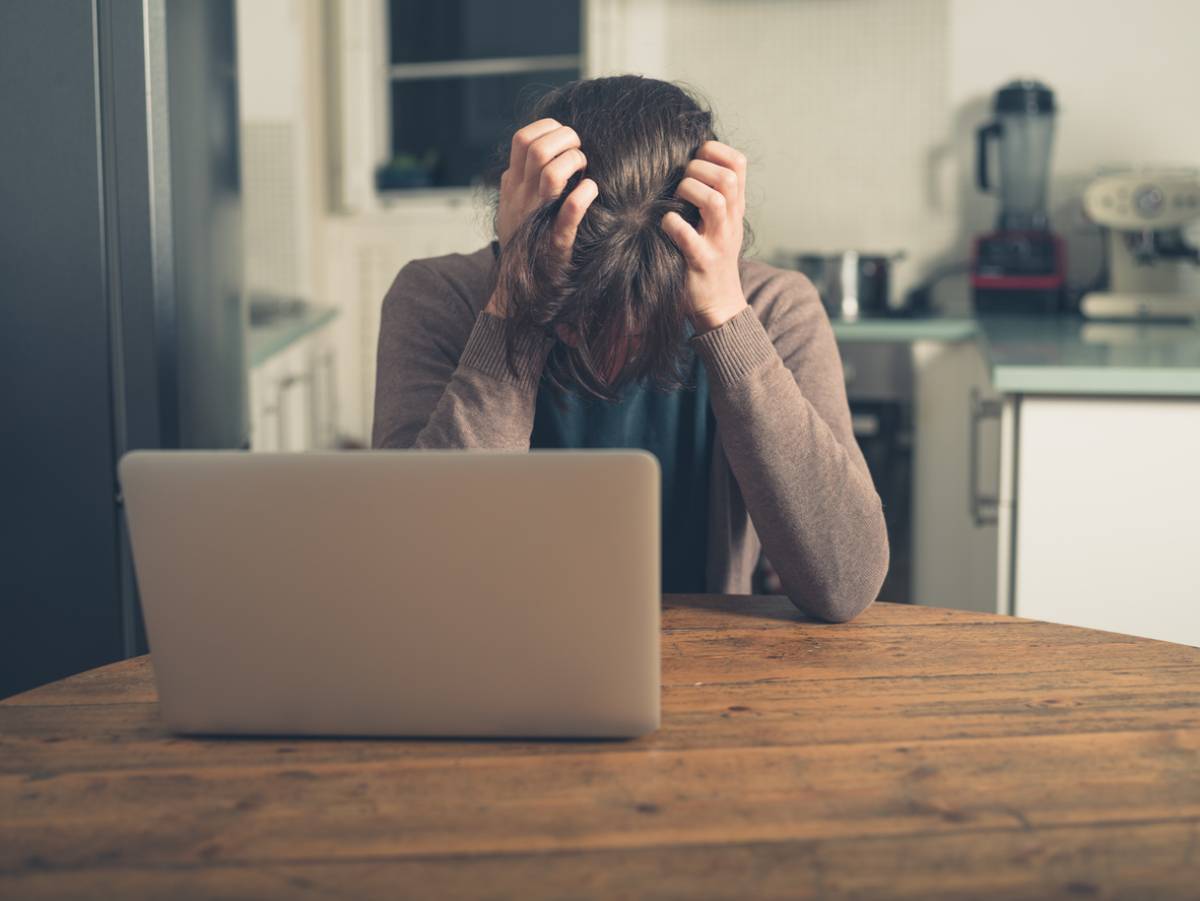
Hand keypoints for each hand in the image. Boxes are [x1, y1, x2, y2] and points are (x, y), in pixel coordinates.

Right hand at [488, 118, 597, 315]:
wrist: (516, 288)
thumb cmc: (523, 241)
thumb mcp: (514, 204)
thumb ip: (523, 179)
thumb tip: (540, 153)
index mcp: (512, 185)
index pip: (523, 138)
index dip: (549, 128)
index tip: (566, 138)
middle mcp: (520, 196)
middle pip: (537, 148)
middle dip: (566, 140)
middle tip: (581, 151)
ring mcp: (535, 217)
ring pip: (550, 172)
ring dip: (574, 162)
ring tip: (585, 170)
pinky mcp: (555, 240)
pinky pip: (569, 211)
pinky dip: (584, 196)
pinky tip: (592, 191)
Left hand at [660, 141, 748, 331]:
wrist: (720, 306)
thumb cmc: (713, 258)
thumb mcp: (723, 223)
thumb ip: (715, 194)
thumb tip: (689, 161)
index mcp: (736, 207)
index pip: (739, 163)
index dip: (714, 151)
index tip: (695, 160)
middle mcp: (732, 221)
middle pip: (728, 177)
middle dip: (697, 170)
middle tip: (681, 186)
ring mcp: (718, 241)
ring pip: (714, 200)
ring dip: (688, 192)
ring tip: (676, 202)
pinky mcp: (702, 262)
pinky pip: (686, 234)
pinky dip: (671, 224)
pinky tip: (666, 226)